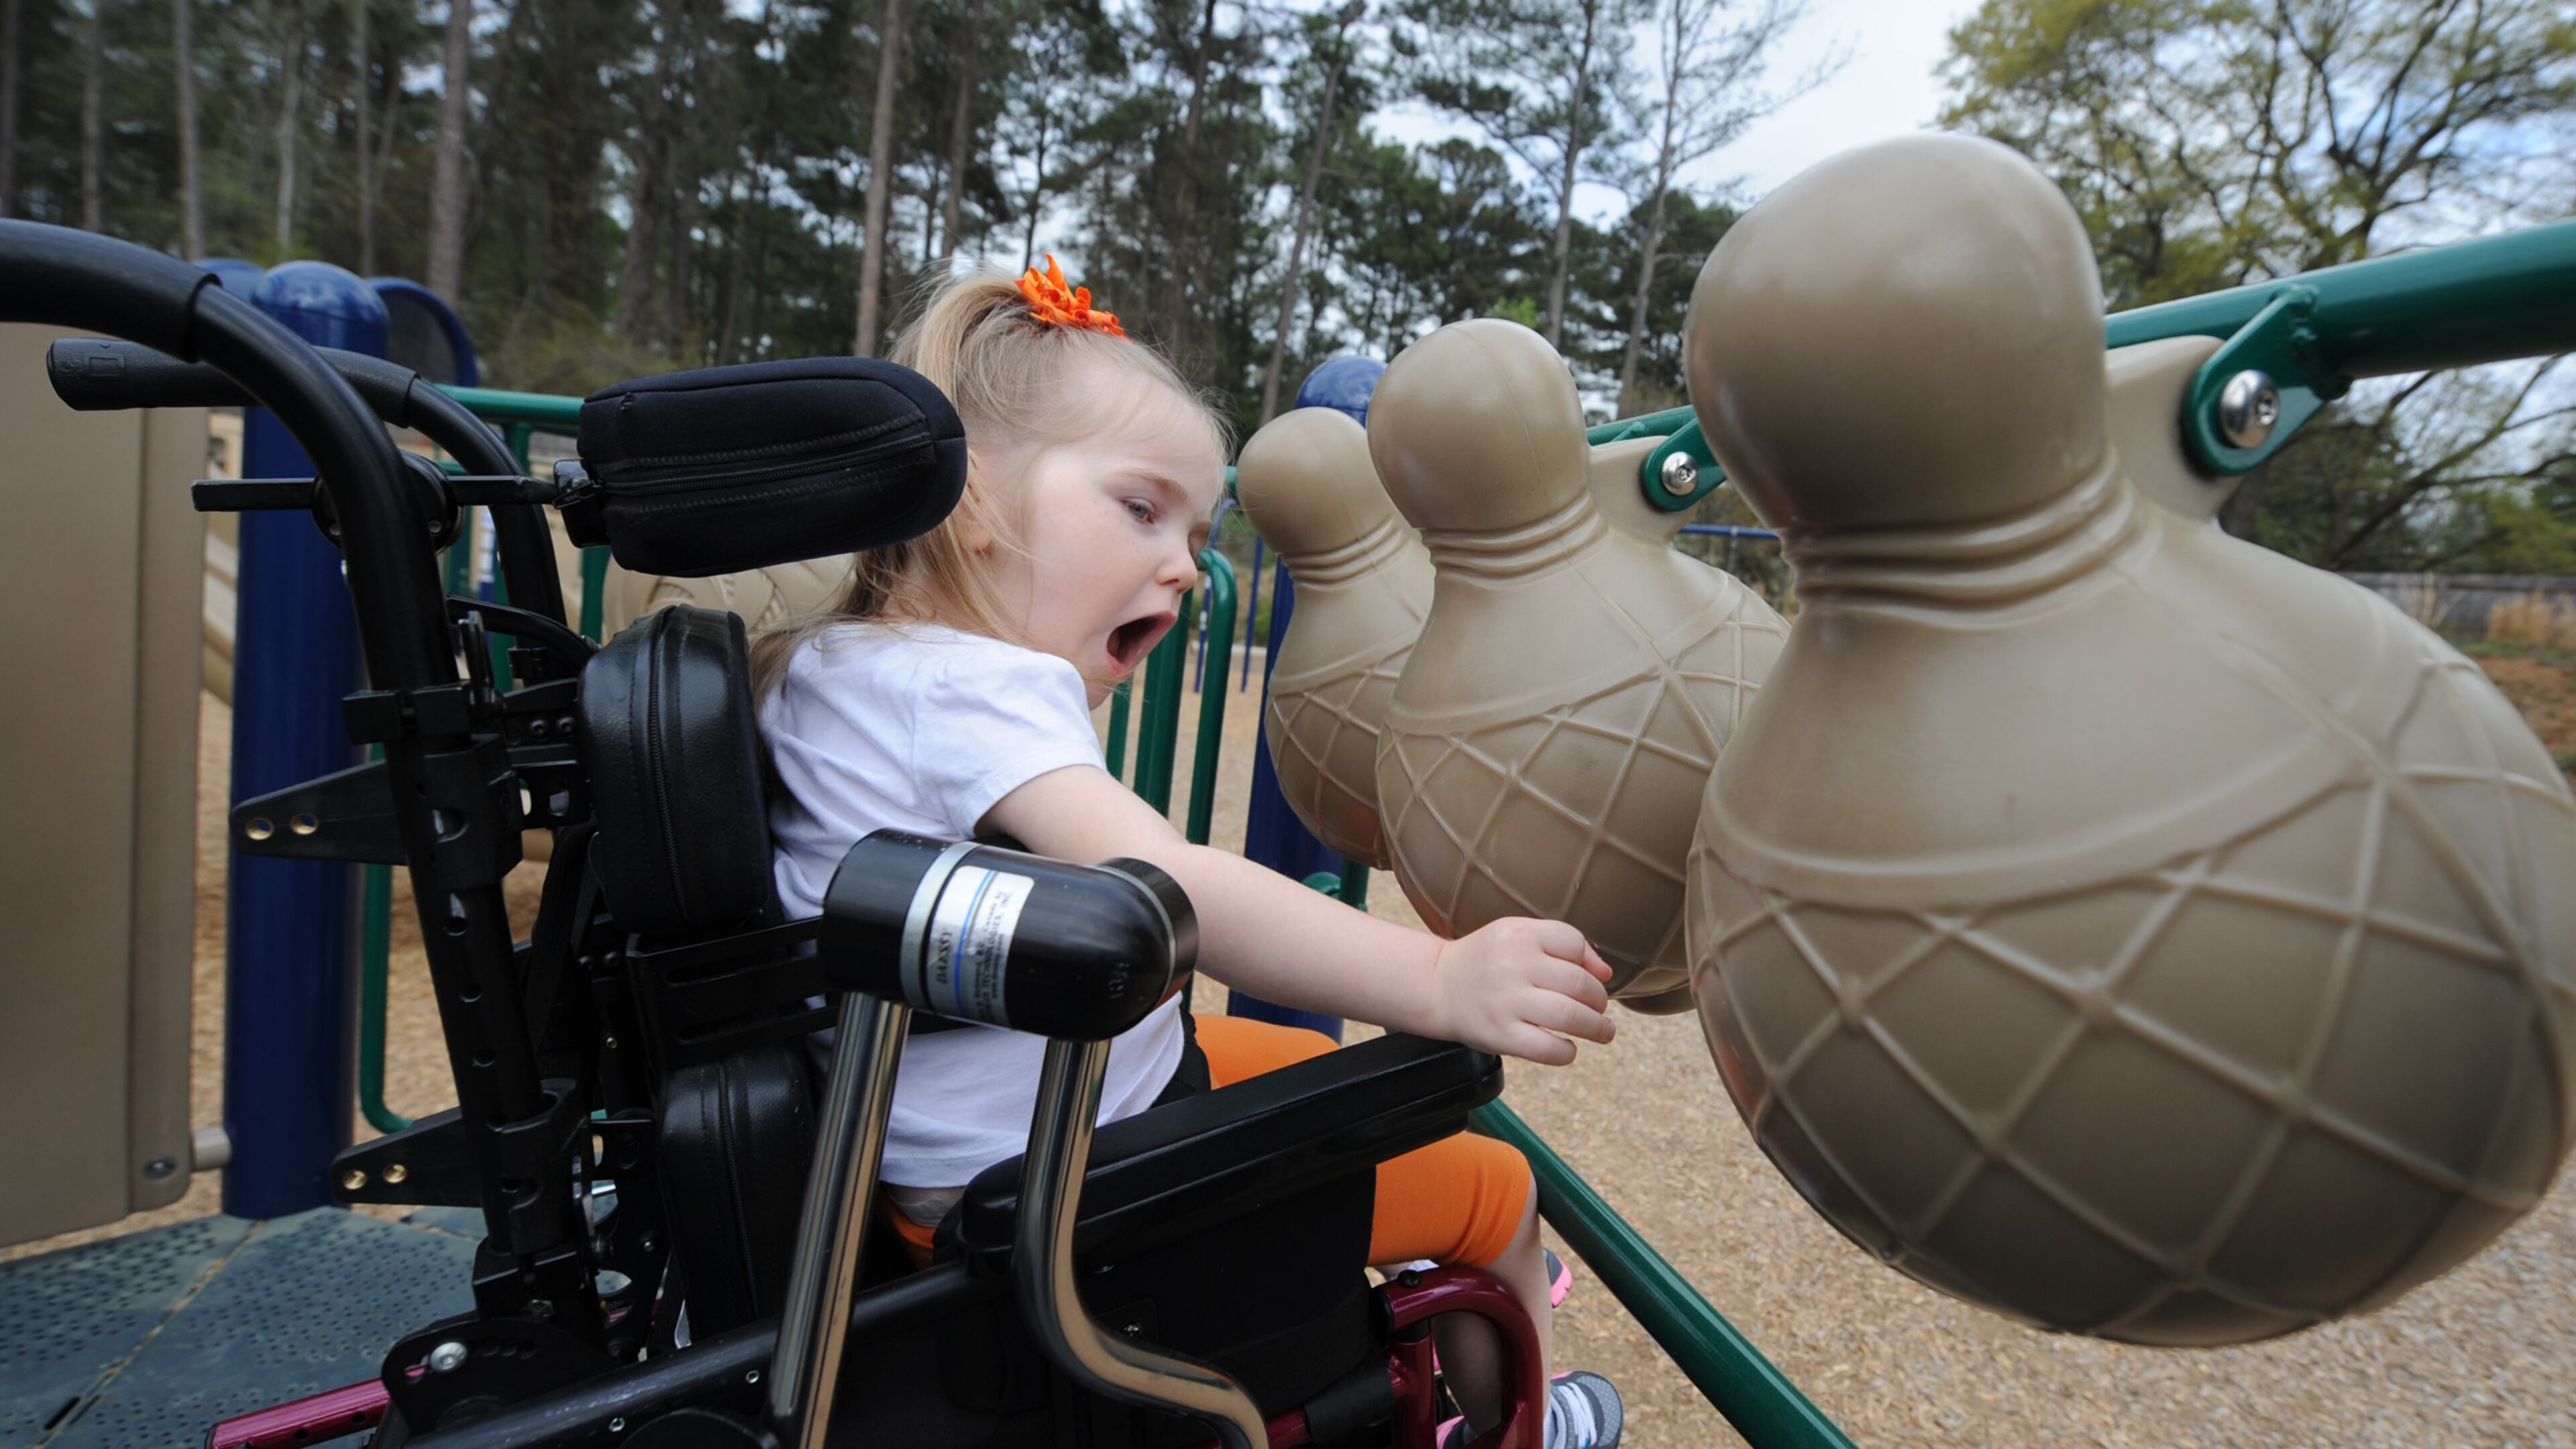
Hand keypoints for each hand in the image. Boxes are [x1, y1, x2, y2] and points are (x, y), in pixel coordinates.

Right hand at [1423, 918, 1616, 1064]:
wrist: (1436, 985)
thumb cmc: (1486, 961)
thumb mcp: (1517, 935)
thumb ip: (1562, 945)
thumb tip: (1606, 973)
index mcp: (1519, 934)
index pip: (1573, 943)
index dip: (1589, 965)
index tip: (1590, 979)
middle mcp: (1513, 965)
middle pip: (1580, 984)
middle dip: (1599, 1001)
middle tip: (1599, 1010)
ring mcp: (1506, 1002)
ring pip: (1570, 1017)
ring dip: (1597, 1028)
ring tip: (1603, 1032)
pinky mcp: (1500, 1034)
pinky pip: (1548, 1048)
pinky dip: (1567, 1052)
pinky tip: (1568, 1048)